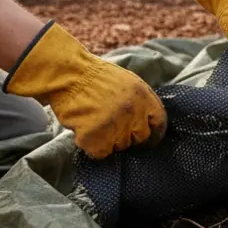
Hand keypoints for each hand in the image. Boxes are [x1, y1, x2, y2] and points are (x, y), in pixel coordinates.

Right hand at [5, 23, 165, 158]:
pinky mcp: (95, 137)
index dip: (154, 133)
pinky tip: (86, 132)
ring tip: (96, 123)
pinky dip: (93, 147)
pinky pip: (100, 153)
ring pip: (120, 146)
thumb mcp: (128, 83)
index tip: (149, 139)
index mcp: (144, 97)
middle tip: (113, 127)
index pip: (159, 122)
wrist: (67, 75)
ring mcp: (114, 126)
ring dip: (109, 140)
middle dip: (129, 136)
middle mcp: (133, 113)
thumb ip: (141, 103)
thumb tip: (148, 124)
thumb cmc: (95, 78)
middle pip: (140, 138)